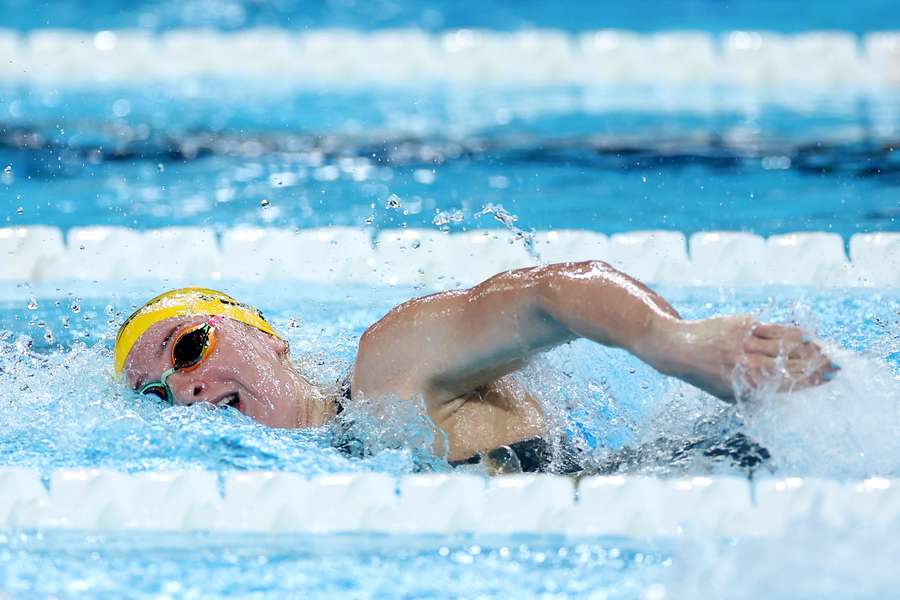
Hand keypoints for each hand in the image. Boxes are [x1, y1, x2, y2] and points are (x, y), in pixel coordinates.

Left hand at [652, 315, 838, 400]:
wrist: (676, 347)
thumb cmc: (703, 374)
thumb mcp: (725, 392)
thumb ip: (752, 395)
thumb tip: (782, 396)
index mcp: (742, 385)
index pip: (782, 384)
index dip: (807, 381)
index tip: (826, 380)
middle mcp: (745, 364)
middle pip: (788, 364)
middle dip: (814, 365)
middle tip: (834, 365)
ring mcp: (744, 343)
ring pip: (784, 346)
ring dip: (808, 348)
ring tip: (826, 351)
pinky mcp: (741, 325)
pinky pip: (772, 329)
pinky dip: (791, 332)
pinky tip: (806, 334)